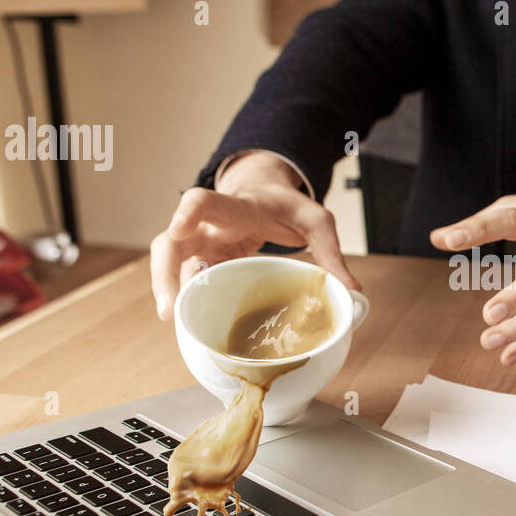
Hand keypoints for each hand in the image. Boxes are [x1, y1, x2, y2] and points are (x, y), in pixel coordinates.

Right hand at [150, 151, 359, 319]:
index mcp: (236, 208)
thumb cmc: (284, 205)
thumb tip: (351, 290)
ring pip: (171, 265)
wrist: (262, 194)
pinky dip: (185, 300)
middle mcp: (209, 227)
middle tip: (170, 307)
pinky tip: (188, 321)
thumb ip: (331, 250)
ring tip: (175, 319)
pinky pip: (186, 282)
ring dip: (169, 292)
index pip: (203, 202)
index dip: (188, 214)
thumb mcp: (316, 219)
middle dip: (164, 273)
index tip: (178, 229)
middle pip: (170, 242)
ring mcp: (201, 246)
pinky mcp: (203, 264)